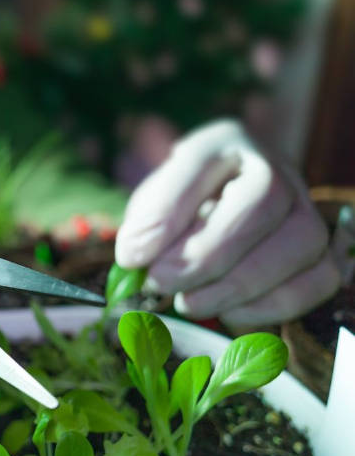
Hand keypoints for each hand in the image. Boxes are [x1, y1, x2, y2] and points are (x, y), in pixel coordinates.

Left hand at [115, 119, 339, 326]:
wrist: (219, 213)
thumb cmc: (180, 208)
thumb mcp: (151, 205)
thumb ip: (143, 225)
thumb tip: (135, 256)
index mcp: (222, 142)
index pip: (200, 162)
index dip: (166, 212)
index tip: (133, 255)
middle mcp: (273, 166)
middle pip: (262, 202)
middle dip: (206, 254)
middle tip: (160, 283)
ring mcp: (306, 207)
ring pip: (300, 241)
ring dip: (240, 284)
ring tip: (188, 303)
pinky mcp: (322, 250)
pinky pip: (319, 278)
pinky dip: (273, 305)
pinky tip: (229, 313)